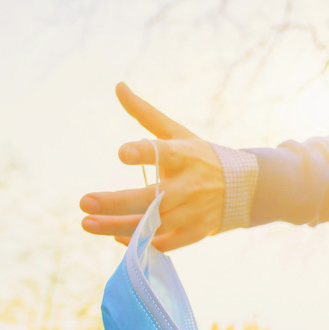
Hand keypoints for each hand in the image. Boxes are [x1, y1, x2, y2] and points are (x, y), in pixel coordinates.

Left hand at [80, 83, 224, 251]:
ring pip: (153, 224)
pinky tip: (116, 238)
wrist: (243, 188)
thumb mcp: (177, 132)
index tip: (122, 153)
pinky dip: (141, 243)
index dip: (143, 153)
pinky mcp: (195, 233)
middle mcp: (189, 185)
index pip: (163, 153)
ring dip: (118, 226)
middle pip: (151, 198)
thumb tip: (118, 85)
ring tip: (87, 223)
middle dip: (116, 202)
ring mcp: (193, 212)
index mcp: (184, 156)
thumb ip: (145, 113)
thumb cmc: (200, 156)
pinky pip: (165, 243)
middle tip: (84, 201)